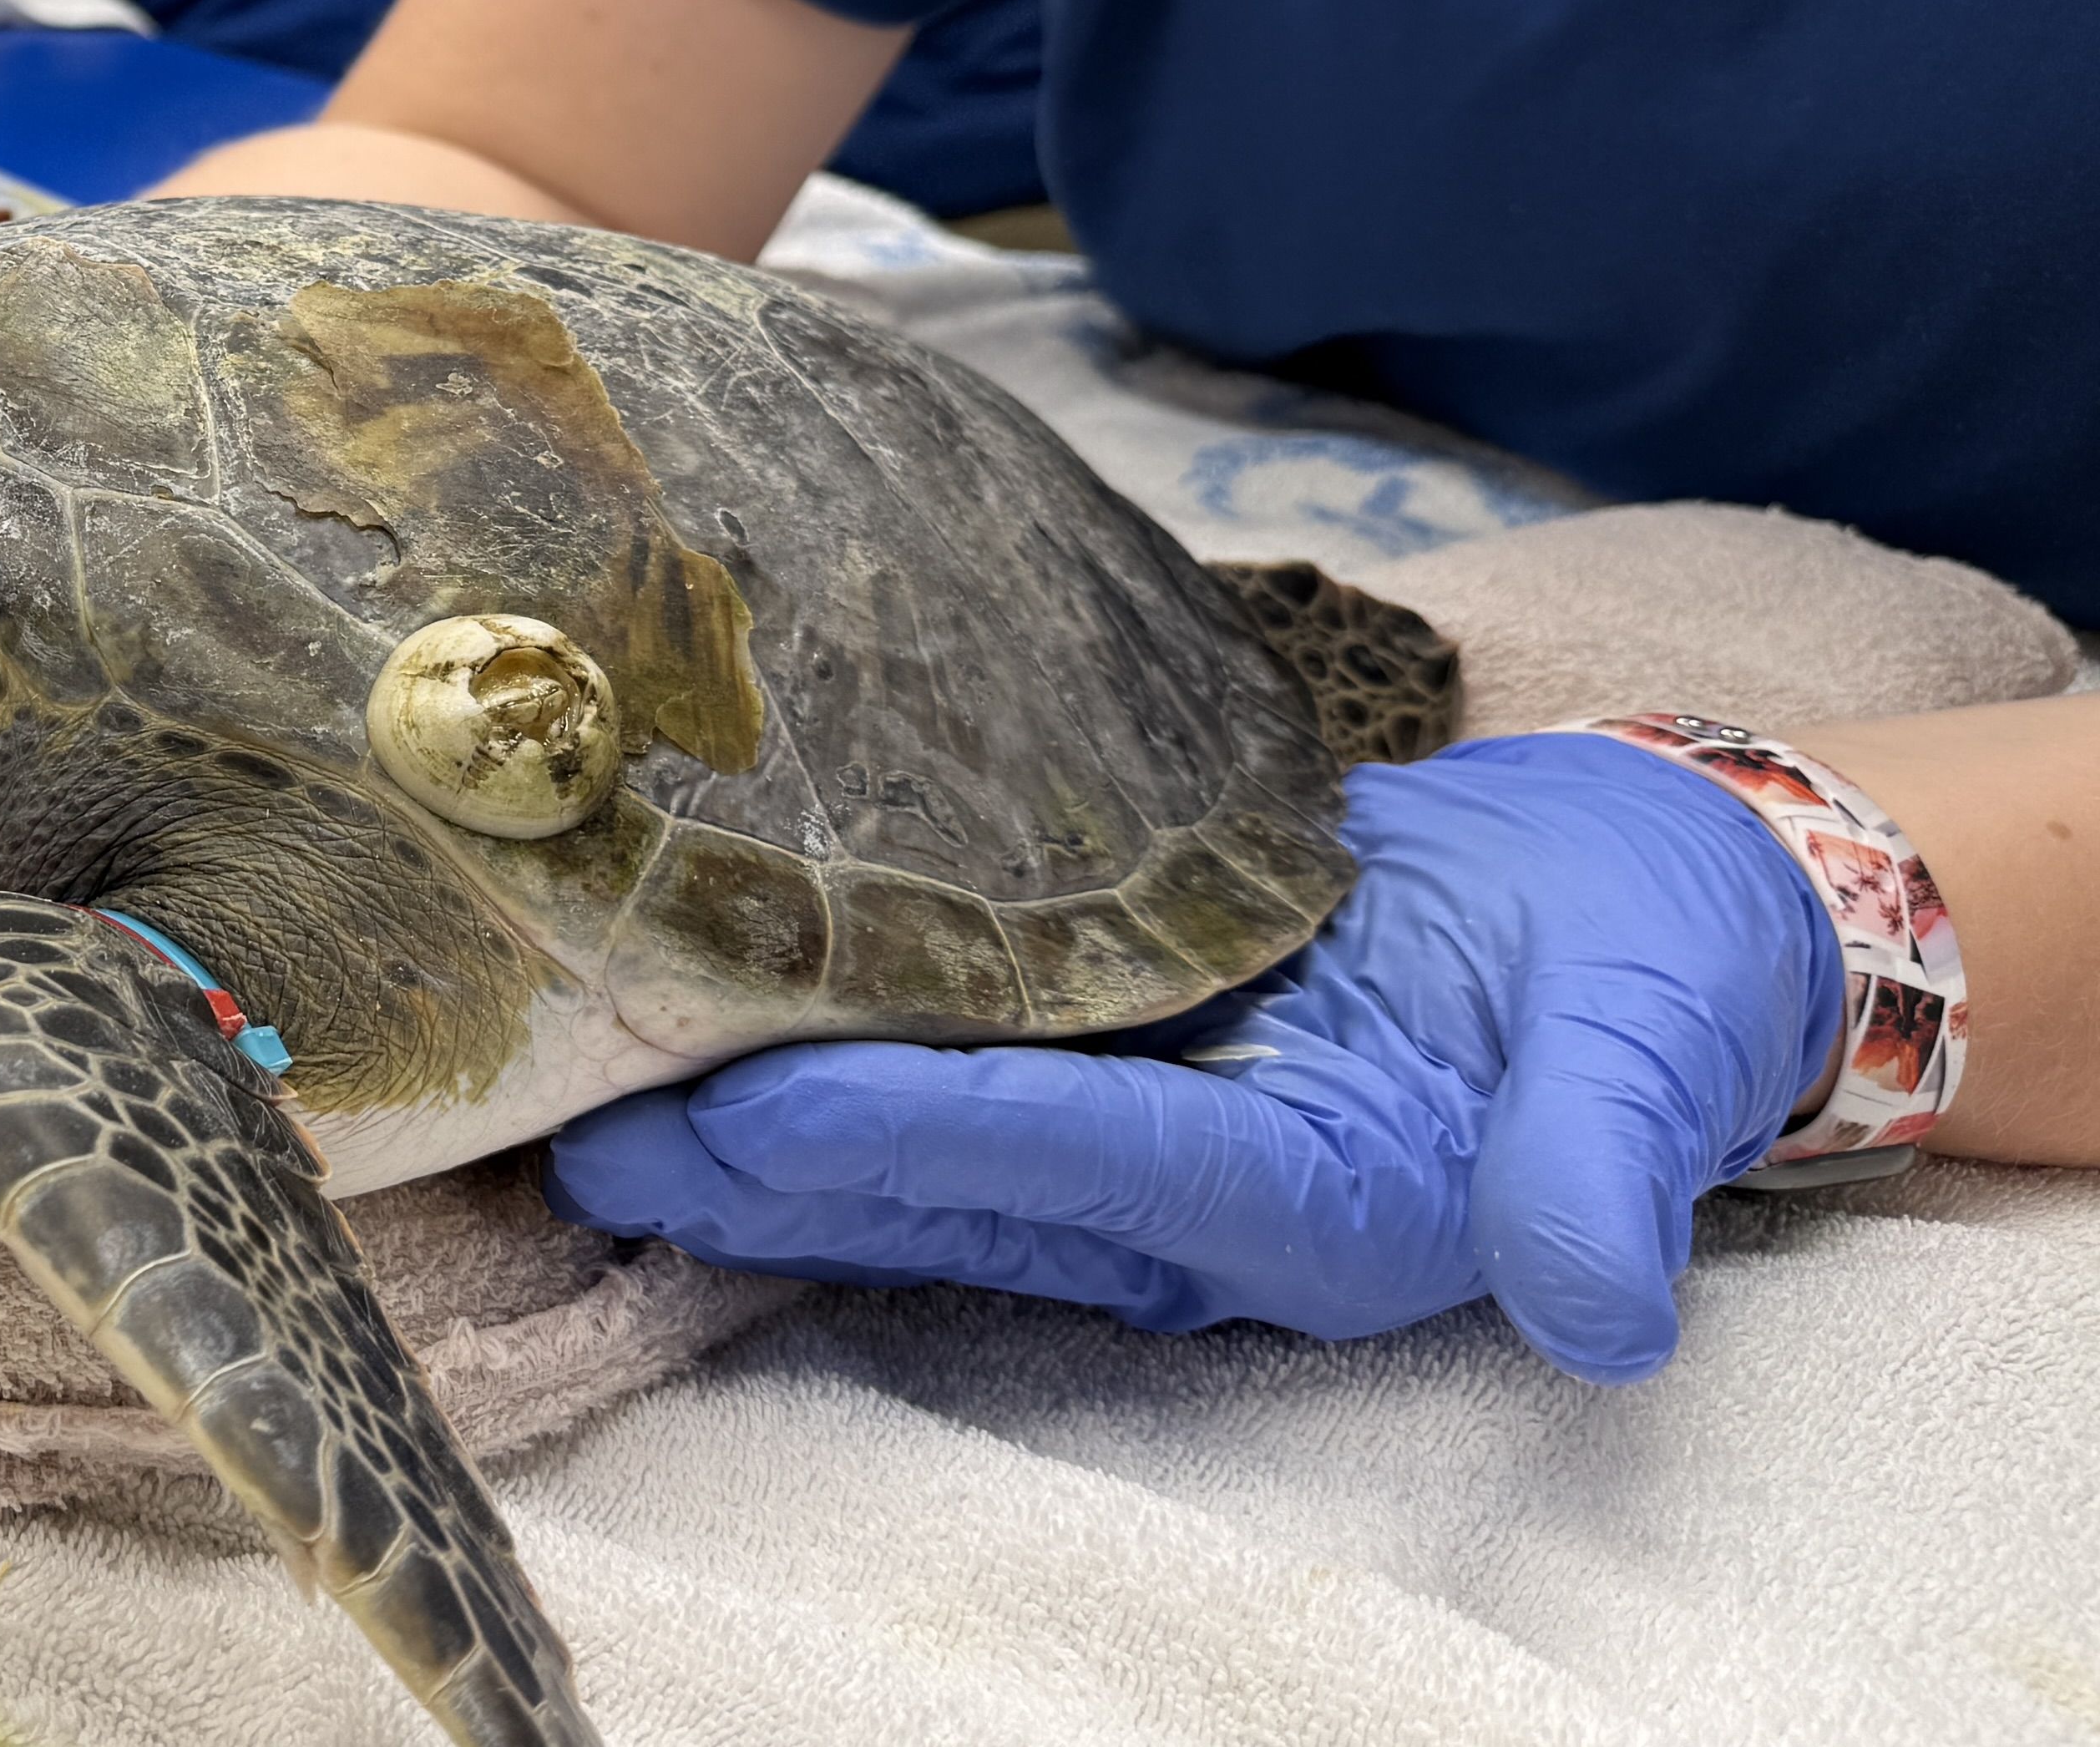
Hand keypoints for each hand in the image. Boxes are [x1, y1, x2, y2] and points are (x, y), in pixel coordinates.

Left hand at [547, 733, 1849, 1383]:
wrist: (1643, 917)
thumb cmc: (1646, 975)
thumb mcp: (1648, 1055)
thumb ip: (1604, 1169)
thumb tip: (1599, 1307)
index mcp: (1315, 1204)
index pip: (1073, 1164)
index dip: (908, 1134)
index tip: (751, 1107)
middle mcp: (1197, 1207)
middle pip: (941, 1189)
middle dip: (756, 1164)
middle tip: (577, 1125)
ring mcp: (1143, 1146)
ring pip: (908, 1155)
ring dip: (747, 1136)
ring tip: (575, 1093)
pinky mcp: (1113, 1072)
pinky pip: (939, 1081)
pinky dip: (813, 1062)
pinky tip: (690, 1013)